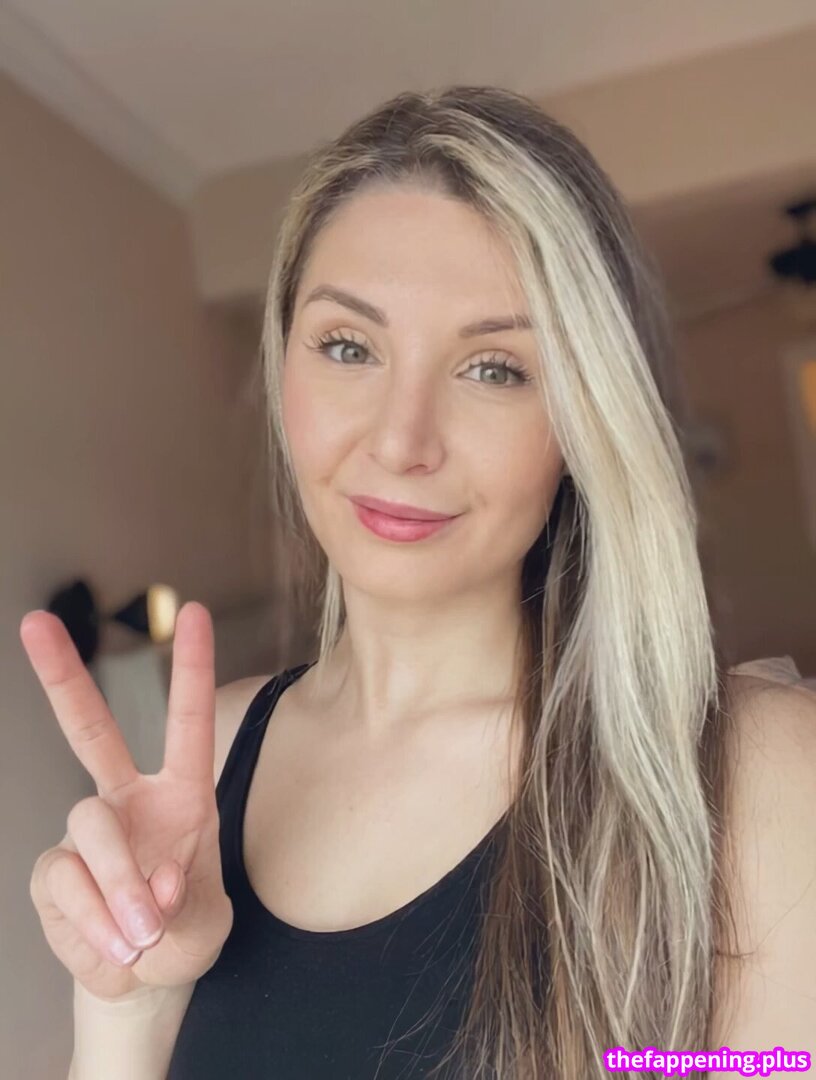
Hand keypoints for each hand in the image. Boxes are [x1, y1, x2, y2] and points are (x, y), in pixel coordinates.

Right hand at [24, 602, 232, 1000]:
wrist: (143, 979)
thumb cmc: (183, 933)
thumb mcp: (207, 927)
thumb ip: (183, 906)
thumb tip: (149, 887)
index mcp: (182, 795)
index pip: (186, 722)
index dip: (191, 668)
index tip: (192, 611)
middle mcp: (128, 800)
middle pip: (89, 730)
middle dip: (62, 676)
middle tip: (34, 623)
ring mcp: (84, 834)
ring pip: (89, 831)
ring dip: (119, 888)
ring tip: (143, 937)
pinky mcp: (51, 873)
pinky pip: (66, 886)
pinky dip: (95, 924)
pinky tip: (115, 946)